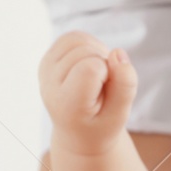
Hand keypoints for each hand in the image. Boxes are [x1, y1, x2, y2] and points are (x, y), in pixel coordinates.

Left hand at [38, 31, 137, 155]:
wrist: (79, 132)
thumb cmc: (101, 125)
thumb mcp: (120, 115)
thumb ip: (125, 86)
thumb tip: (118, 52)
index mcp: (66, 104)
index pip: (90, 67)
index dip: (109, 73)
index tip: (107, 92)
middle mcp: (49, 84)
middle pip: (85, 51)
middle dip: (104, 63)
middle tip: (104, 87)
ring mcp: (45, 70)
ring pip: (79, 39)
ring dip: (98, 52)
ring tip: (100, 76)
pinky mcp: (48, 59)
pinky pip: (74, 37)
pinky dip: (90, 46)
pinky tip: (93, 66)